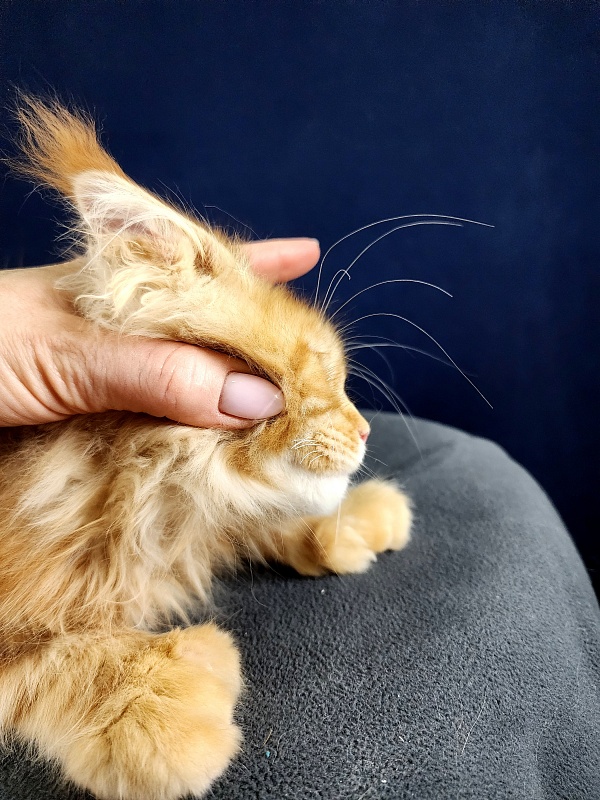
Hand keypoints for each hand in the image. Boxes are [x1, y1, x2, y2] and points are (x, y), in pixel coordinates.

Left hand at [0, 238, 319, 427]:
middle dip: (269, 349)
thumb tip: (262, 398)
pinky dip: (200, 443)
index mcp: (122, 286)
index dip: (258, 264)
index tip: (310, 256)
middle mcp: (127, 331)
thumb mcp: (71, 350)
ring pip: (196, 385)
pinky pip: (164, 431)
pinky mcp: (101, 426)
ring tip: (295, 416)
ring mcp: (115, 379)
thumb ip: (164, 371)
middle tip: (324, 376)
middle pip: (213, 333)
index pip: (206, 267)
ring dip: (243, 404)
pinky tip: (227, 452)